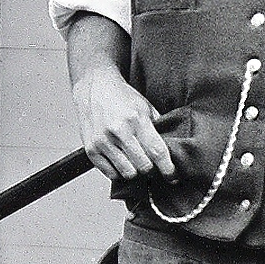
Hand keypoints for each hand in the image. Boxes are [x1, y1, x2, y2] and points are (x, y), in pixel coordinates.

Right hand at [72, 59, 175, 181]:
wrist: (93, 86)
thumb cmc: (122, 97)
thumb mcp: (145, 106)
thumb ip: (157, 128)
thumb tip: (171, 151)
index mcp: (136, 119)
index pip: (157, 151)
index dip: (168, 168)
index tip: (173, 177)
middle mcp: (119, 131)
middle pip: (144, 166)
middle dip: (151, 170)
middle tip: (152, 166)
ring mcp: (103, 141)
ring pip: (128, 173)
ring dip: (135, 171)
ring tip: (135, 162)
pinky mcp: (91, 149)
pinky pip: (111, 174)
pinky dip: (119, 172)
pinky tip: (121, 161)